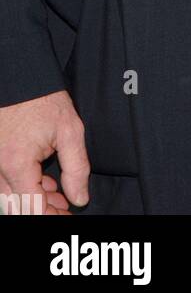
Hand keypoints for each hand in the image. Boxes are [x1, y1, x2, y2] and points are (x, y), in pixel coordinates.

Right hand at [0, 91, 89, 214]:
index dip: (50, 216)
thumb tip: (80, 198)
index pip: (31, 208)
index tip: (67, 216)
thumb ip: (76, 168)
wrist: (20, 76)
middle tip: (66, 207)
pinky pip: (7, 181)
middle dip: (44, 210)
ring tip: (60, 195)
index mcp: (16, 164)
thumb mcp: (69, 130)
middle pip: (19, 206)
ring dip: (36, 200)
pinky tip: (44, 182)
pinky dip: (26, 186)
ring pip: (12, 195)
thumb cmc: (43, 99)